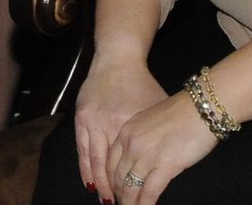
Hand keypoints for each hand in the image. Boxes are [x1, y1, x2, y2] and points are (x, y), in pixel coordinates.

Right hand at [71, 59, 164, 200]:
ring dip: (99, 183)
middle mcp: (108, 123)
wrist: (118, 60)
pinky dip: (86, 168)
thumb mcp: (156, 108)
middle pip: (109, 165)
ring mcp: (92, 121)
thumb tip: (169, 161)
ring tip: (106, 200)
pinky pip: (82, 150)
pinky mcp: (81, 118)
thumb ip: (158, 134)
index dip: (133, 181)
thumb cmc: (142, 85)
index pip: (129, 160)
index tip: (138, 199)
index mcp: (128, 123)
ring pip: (94, 161)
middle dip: (114, 189)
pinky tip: (90, 183)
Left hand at [104, 91, 217, 204]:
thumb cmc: (183, 112)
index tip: (113, 190)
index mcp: (127, 130)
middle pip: (117, 176)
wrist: (201, 107)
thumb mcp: (151, 120)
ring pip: (130, 187)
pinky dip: (145, 204)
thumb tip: (140, 158)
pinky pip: (149, 192)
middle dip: (118, 194)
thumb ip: (141, 138)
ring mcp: (147, 155)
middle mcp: (132, 143)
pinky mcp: (165, 165)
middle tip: (121, 203)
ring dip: (130, 202)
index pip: (110, 161)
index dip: (110, 180)